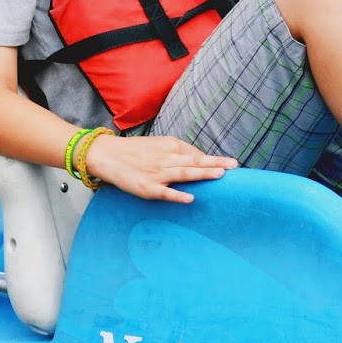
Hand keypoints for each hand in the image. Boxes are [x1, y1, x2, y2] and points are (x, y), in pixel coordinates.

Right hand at [84, 133, 237, 203]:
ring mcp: (157, 173)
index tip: (231, 163)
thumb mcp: (159, 144)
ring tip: (220, 175)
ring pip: (184, 173)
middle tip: (234, 166)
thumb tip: (200, 158)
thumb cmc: (136, 151)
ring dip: (202, 174)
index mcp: (170, 146)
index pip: (196, 154)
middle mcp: (166, 158)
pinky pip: (164, 192)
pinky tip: (190, 199)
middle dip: (215, 164)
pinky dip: (177, 195)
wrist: (106, 155)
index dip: (213, 159)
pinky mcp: (146, 188)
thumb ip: (179, 150)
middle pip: (195, 161)